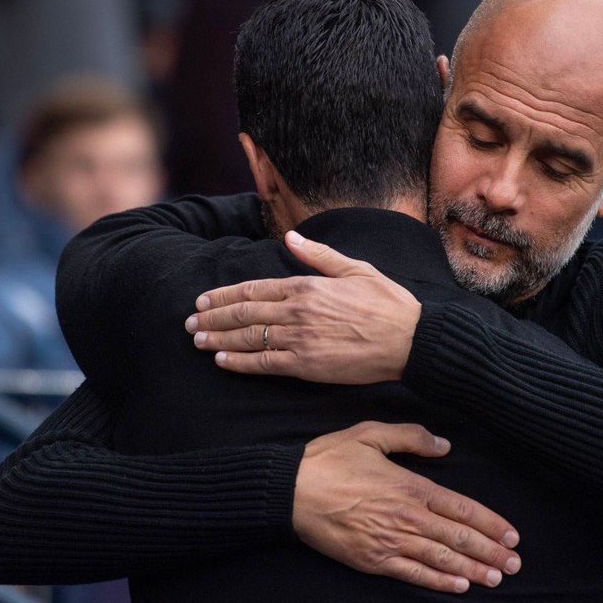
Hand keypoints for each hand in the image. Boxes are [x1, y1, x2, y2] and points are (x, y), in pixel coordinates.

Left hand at [184, 231, 420, 383]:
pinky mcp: (308, 365)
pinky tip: (223, 360)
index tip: (204, 299)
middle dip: (213, 317)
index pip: (255, 289)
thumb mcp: (356, 268)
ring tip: (198, 340)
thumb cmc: (389, 303)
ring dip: (219, 338)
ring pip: (250, 338)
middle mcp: (299, 311)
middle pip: (245, 313)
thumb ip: (319, 254)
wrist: (411, 340)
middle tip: (190, 321)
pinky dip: (241, 362)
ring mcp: (301, 339)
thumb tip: (291, 237)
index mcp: (308, 286)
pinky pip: (265, 364)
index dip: (225, 295)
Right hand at [293, 421, 521, 593]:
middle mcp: (407, 516)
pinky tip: (459, 586)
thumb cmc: (329, 459)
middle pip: (459, 537)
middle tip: (515, 564)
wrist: (290, 491)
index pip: (461, 508)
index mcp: (411, 486)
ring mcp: (390, 541)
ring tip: (497, 578)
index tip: (512, 535)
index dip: (490, 523)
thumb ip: (412, 437)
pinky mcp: (373, 560)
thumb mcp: (371, 434)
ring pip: (442, 558)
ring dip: (473, 569)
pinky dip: (439, 581)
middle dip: (490, 552)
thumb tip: (445, 445)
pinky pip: (413, 573)